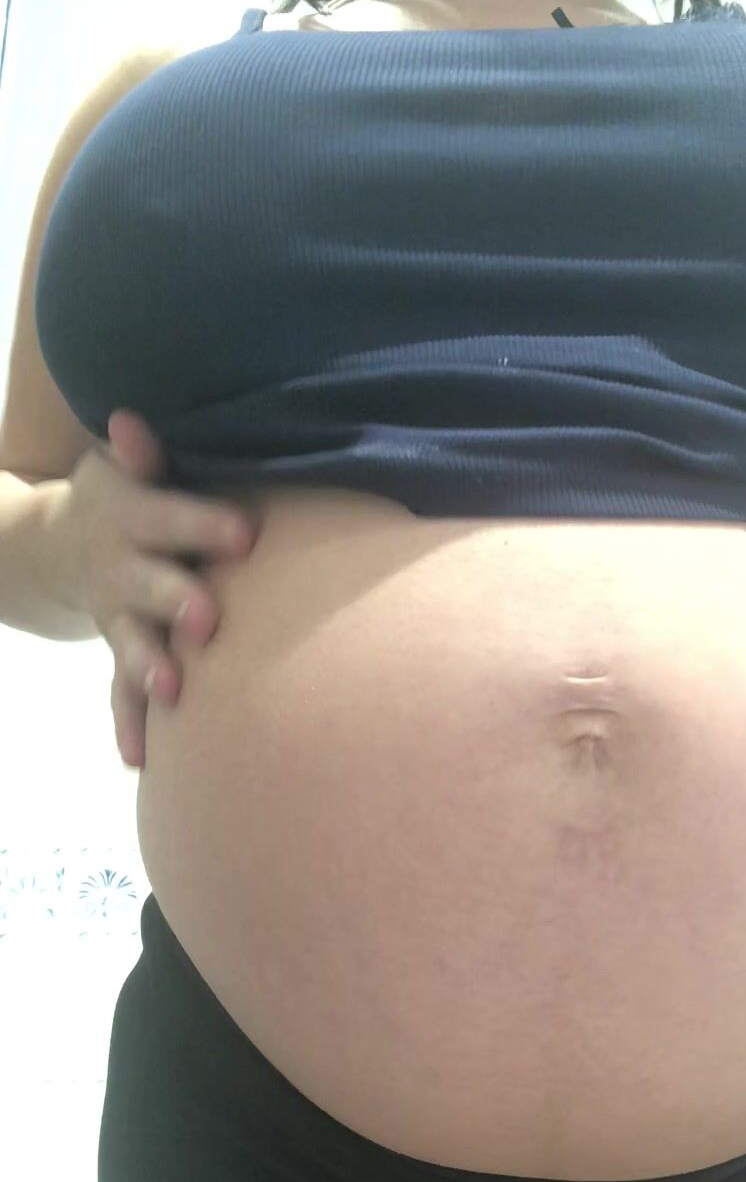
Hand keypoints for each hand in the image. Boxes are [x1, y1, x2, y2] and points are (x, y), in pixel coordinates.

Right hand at [51, 410, 260, 769]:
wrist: (63, 546)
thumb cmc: (124, 498)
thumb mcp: (120, 469)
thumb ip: (137, 455)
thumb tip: (130, 422)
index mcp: (133, 519)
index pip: (170, 518)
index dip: (203, 526)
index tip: (245, 535)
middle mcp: (123, 571)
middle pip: (150, 586)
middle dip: (176, 603)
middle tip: (208, 620)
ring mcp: (119, 618)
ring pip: (133, 644)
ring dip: (149, 666)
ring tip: (169, 691)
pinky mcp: (121, 653)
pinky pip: (121, 692)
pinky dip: (128, 724)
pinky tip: (139, 759)